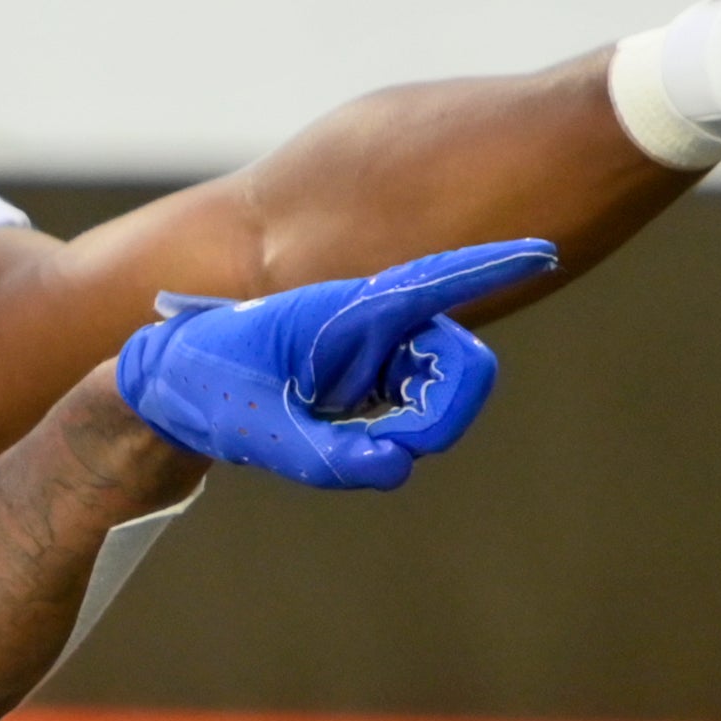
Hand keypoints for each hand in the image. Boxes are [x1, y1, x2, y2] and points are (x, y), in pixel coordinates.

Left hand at [111, 240, 554, 491]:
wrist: (175, 387)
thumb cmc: (213, 387)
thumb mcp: (264, 432)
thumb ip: (333, 457)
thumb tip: (398, 466)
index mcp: (353, 309)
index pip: (436, 280)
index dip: (496, 267)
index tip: (544, 254)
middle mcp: (380, 321)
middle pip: (462, 363)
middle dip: (443, 414)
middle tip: (391, 449)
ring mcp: (383, 349)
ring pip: (440, 395)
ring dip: (412, 429)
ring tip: (339, 439)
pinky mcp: (379, 377)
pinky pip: (415, 411)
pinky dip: (395, 436)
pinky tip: (344, 436)